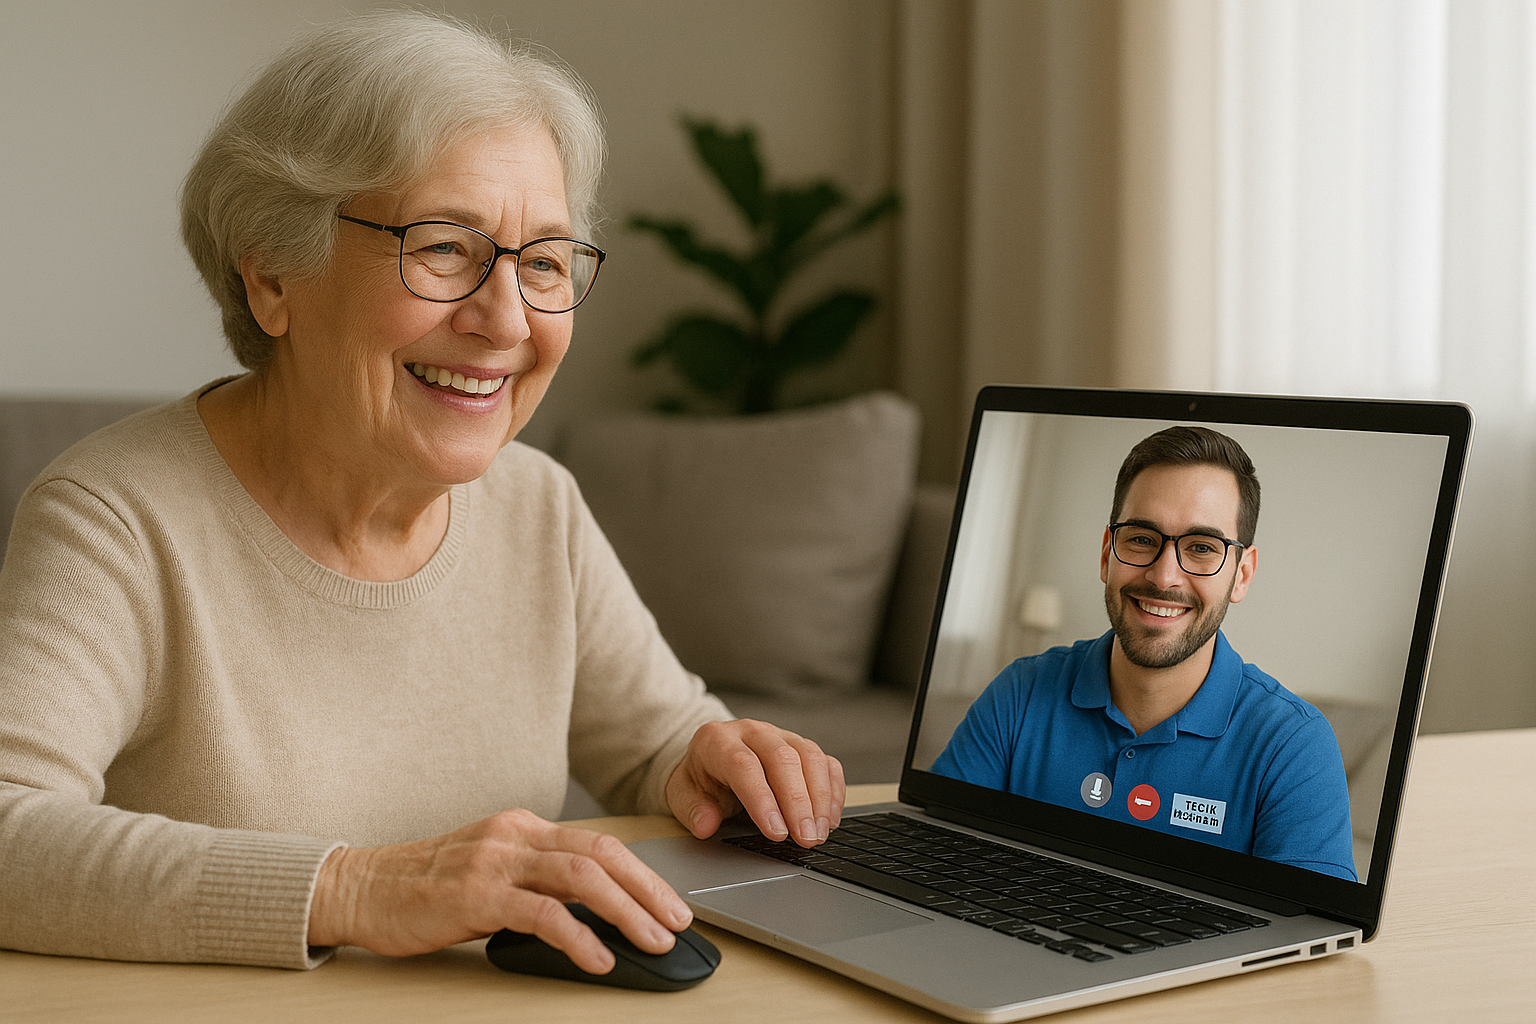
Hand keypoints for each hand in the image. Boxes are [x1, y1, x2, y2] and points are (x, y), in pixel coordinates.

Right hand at [306, 809, 690, 973]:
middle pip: (602, 854)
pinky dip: (578, 936)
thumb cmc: (425, 888)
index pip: (600, 844)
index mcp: (524, 828)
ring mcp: (495, 861)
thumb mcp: (491, 874)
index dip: (644, 874)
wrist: (360, 888)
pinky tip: (597, 957)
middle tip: (679, 923)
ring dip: (626, 912)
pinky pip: (541, 913)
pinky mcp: (475, 894)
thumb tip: (596, 916)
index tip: (671, 903)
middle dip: (649, 890)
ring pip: (581, 878)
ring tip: (651, 941)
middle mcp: (515, 835)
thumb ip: (537, 883)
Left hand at [666, 719, 845, 846]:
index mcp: (717, 740)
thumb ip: (692, 810)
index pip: (744, 766)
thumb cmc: (701, 779)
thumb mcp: (682, 794)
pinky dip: (833, 791)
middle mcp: (752, 732)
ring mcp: (781, 735)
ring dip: (820, 798)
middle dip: (798, 803)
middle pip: (783, 759)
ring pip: (810, 757)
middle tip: (806, 839)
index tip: (776, 832)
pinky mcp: (802, 746)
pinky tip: (829, 819)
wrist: (711, 757)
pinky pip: (826, 763)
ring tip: (819, 833)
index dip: (762, 800)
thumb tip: (706, 825)